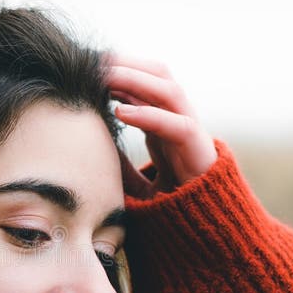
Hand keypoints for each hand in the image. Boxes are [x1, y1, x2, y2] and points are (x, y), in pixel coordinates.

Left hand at [101, 54, 217, 198]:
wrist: (204, 232)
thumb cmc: (168, 209)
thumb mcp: (133, 184)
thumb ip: (118, 165)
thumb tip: (91, 152)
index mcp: (164, 123)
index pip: (143, 84)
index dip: (118, 71)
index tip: (87, 66)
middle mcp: (179, 120)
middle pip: (157, 76)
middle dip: (126, 64)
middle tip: (93, 60)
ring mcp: (192, 132)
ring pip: (169, 91)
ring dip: (135, 79)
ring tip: (103, 76)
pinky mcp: (201, 152)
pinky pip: (179, 126)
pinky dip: (149, 116)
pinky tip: (121, 112)